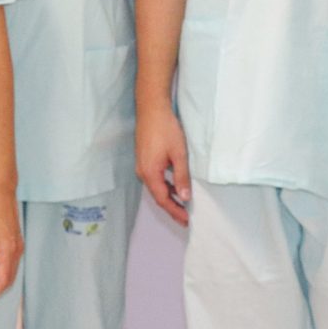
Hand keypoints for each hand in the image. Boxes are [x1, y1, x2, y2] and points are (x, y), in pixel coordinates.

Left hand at [0, 189, 22, 304]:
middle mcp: (17, 249)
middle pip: (10, 278)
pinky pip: (13, 261)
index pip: (2, 281)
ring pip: (12, 270)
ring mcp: (19, 244)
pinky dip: (4, 271)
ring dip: (0, 281)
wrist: (0, 192)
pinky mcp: (17, 239)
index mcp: (8, 251)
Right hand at [136, 103, 190, 225]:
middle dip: (171, 207)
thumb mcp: (178, 153)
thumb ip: (181, 177)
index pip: (163, 199)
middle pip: (157, 195)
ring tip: (181, 204)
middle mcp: (142, 172)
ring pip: (155, 187)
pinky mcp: (143, 158)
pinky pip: (154, 178)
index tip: (186, 221)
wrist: (151, 108)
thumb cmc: (165, 129)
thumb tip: (185, 197)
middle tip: (185, 218)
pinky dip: (164, 185)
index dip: (174, 211)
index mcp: (150, 173)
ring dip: (168, 196)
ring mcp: (141, 165)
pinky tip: (173, 184)